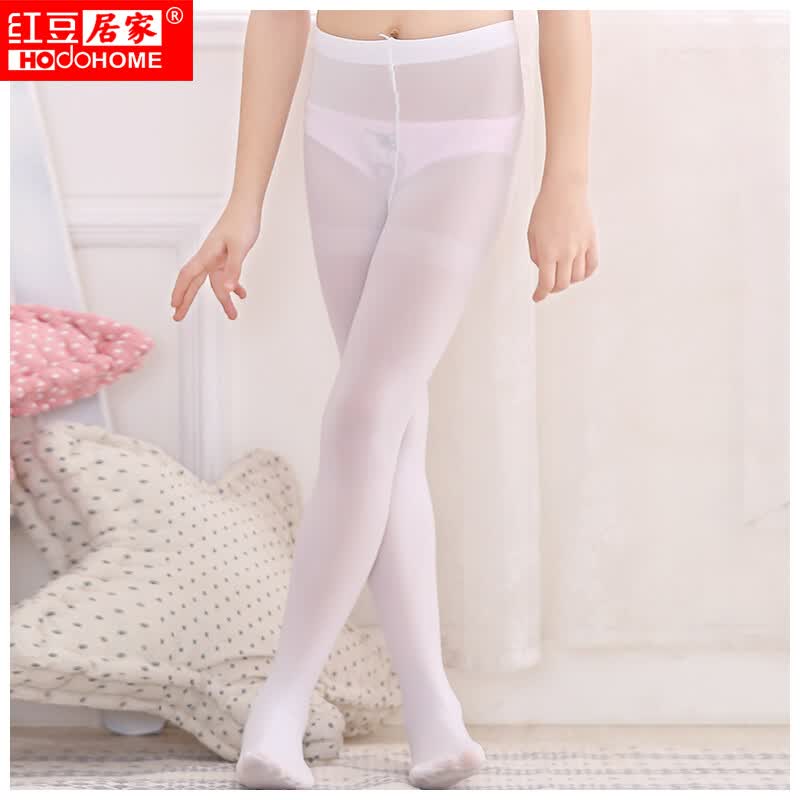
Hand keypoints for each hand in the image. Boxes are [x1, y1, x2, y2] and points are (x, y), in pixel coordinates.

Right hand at [170, 199, 259, 320]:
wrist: (247, 206)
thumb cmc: (241, 222)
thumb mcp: (239, 248)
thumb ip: (234, 269)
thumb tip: (229, 290)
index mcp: (207, 255)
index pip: (188, 276)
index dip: (180, 292)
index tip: (174, 306)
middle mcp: (209, 257)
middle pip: (195, 283)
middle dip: (187, 300)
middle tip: (178, 318)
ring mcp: (218, 257)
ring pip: (216, 283)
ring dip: (224, 299)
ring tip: (233, 315)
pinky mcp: (227, 256)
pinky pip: (227, 275)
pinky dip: (234, 286)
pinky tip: (242, 294)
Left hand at [527, 175, 598, 302]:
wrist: (564, 189)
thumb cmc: (546, 208)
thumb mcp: (532, 234)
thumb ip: (536, 255)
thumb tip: (543, 269)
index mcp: (548, 252)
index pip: (546, 283)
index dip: (541, 294)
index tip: (537, 297)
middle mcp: (566, 252)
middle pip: (562, 284)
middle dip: (553, 288)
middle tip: (548, 285)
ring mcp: (581, 247)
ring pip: (578, 277)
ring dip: (569, 281)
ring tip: (562, 275)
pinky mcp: (591, 241)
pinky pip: (592, 265)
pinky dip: (586, 273)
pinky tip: (579, 272)